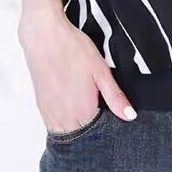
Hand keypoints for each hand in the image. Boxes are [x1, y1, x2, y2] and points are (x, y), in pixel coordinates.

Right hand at [18, 5, 136, 128]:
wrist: (44, 35)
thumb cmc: (73, 49)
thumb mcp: (101, 71)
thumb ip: (115, 97)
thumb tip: (130, 116)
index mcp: (83, 111)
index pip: (99, 133)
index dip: (108, 125)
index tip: (112, 113)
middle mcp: (64, 117)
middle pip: (82, 136)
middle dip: (93, 128)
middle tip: (99, 106)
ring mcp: (49, 112)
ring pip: (67, 132)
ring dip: (78, 125)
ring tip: (86, 104)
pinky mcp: (41, 105)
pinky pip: (54, 124)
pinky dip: (64, 120)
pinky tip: (72, 104)